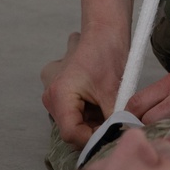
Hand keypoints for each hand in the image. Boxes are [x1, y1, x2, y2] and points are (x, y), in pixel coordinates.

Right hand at [41, 30, 125, 148]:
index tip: (113, 134)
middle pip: (71, 128)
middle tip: (114, 119)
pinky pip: (72, 110)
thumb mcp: (114, 91)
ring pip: (74, 121)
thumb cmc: (107, 53)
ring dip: (92, 119)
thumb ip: (114, 119)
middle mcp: (49, 97)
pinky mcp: (58, 90)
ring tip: (108, 104)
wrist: (105, 29)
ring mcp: (52, 93)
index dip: (94, 139)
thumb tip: (119, 139)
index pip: (71, 134)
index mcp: (58, 96)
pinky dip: (88, 110)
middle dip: (94, 128)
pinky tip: (100, 97)